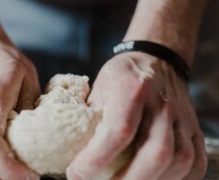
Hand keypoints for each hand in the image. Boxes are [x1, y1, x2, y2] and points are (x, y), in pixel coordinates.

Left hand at [67, 52, 206, 179]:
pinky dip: (178, 179)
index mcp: (131, 88)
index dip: (96, 158)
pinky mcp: (194, 128)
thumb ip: (89, 118)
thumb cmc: (122, 76)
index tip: (77, 174)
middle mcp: (162, 103)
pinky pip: (196, 162)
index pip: (118, 130)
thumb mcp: (98, 88)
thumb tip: (71, 150)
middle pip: (156, 151)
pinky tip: (156, 179)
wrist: (156, 61)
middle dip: (129, 179)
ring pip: (179, 160)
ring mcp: (182, 117)